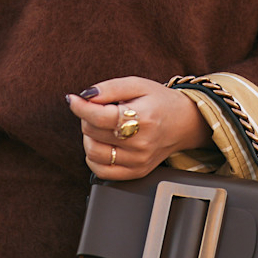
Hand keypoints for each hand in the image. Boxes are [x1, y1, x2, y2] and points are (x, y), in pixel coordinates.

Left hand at [66, 76, 210, 179]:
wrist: (184, 122)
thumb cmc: (160, 101)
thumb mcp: (137, 84)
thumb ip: (110, 88)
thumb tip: (85, 96)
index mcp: (143, 119)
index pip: (99, 117)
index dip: (80, 106)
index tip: (73, 99)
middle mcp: (141, 144)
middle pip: (92, 132)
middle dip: (88, 117)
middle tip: (101, 108)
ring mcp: (138, 161)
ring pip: (92, 152)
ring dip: (89, 136)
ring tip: (103, 126)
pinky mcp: (136, 172)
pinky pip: (101, 171)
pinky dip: (94, 156)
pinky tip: (103, 143)